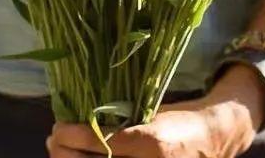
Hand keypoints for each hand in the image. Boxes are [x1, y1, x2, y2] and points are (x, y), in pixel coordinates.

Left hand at [46, 65, 264, 156]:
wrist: (210, 140)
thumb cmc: (178, 120)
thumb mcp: (151, 112)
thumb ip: (121, 119)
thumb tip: (82, 116)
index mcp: (150, 141)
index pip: (102, 142)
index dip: (74, 137)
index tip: (57, 128)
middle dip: (66, 154)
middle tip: (54, 139)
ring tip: (62, 150)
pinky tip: (82, 157)